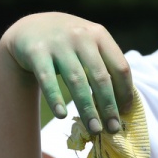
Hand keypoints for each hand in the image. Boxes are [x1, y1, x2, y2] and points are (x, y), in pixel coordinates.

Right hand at [0, 13, 132, 134]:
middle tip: (113, 129)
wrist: (31, 28)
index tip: (126, 112)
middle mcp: (81, 36)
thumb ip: (104, 65)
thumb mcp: (89, 44)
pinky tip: (62, 115)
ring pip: (77, 81)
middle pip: (100, 77)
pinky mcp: (37, 52)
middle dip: (109, 107)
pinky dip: (55, 99)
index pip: (120, 67)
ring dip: (87, 109)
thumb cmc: (68, 44)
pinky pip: (48, 80)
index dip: (125, 92)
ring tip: (94, 129)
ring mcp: (58, 43)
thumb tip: (122, 105)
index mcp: (99, 35)